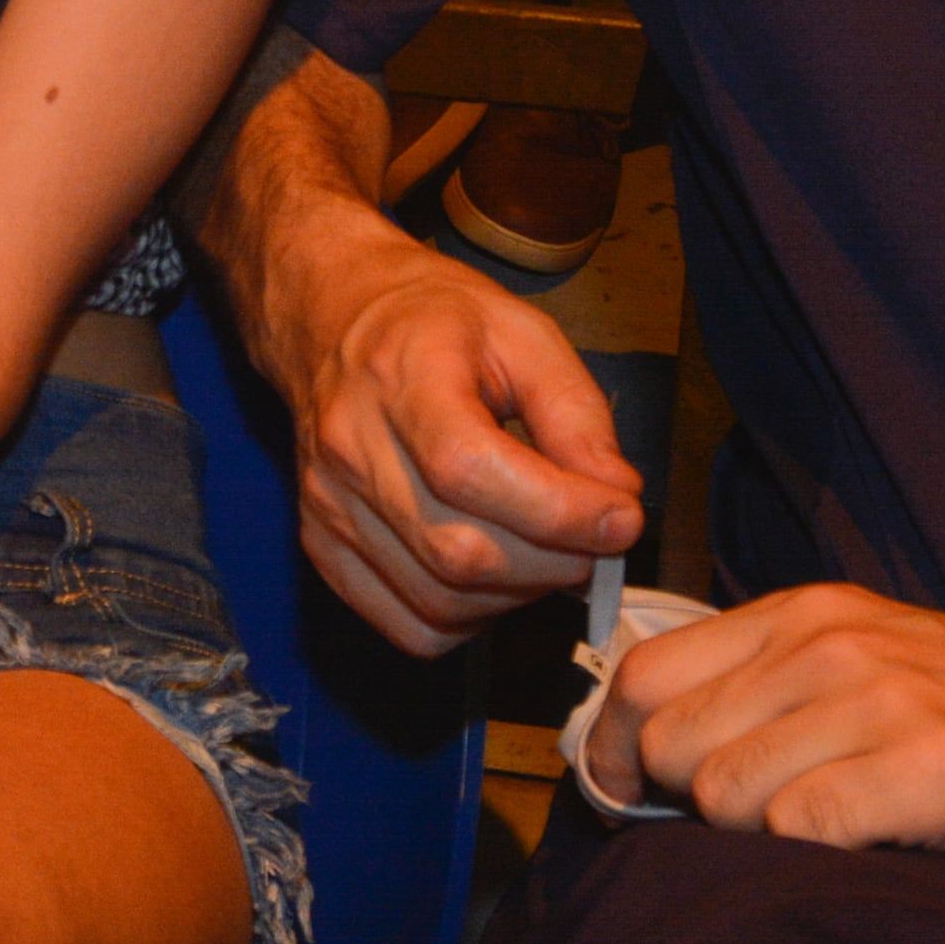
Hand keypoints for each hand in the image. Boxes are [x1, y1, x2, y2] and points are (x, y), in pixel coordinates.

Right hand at [266, 219, 641, 654]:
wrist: (334, 317)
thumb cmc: (435, 323)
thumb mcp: (524, 333)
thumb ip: (576, 415)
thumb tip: (616, 499)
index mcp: (399, 375)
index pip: (470, 469)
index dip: (558, 511)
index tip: (621, 518)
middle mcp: (350, 447)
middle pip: (458, 551)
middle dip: (554, 563)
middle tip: (596, 540)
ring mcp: (328, 506)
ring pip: (438, 600)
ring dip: (518, 596)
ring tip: (547, 552)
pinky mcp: (323, 547)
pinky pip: (408, 625)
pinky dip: (469, 621)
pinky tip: (493, 577)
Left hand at [579, 582, 944, 891]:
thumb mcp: (868, 666)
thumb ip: (766, 686)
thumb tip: (640, 743)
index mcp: (806, 614)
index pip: (643, 676)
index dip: (616, 750)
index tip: (633, 800)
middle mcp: (834, 643)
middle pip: (667, 743)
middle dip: (684, 807)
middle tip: (752, 834)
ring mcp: (886, 701)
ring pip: (724, 792)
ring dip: (754, 840)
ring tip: (825, 841)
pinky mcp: (936, 768)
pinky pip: (804, 830)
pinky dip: (815, 860)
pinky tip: (868, 855)